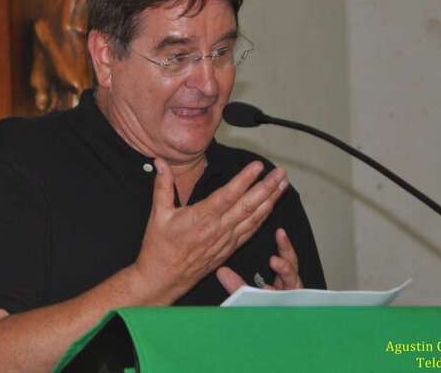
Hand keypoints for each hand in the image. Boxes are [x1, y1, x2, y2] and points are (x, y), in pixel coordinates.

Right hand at [131, 158, 288, 303]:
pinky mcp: (228, 249)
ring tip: (282, 185)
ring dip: (270, 200)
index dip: (245, 179)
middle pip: (248, 205)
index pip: (228, 194)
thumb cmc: (160, 248)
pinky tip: (270, 207)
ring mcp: (226, 240)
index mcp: (201, 218)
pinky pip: (250, 232)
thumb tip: (159, 162)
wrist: (163, 278)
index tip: (258, 166)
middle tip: (280, 173)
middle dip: (267, 187)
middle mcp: (218, 229)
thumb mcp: (158, 214)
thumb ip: (162, 185)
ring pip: (254, 218)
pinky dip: (263, 218)